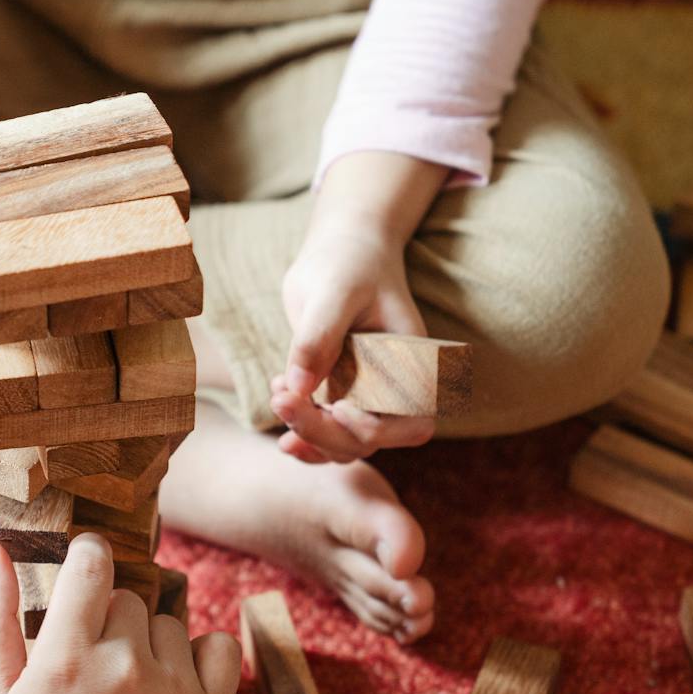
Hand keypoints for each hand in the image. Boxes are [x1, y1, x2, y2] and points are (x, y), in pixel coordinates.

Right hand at [0, 536, 239, 693]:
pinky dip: (201, 656)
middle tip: (92, 668)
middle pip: (127, 599)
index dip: (87, 558)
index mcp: (65, 658)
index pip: (91, 565)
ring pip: (168, 623)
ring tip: (125, 690)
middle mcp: (122, 668)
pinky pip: (218, 646)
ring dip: (148, 644)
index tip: (84, 571)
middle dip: (109, 621)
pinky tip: (172, 684)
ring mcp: (172, 691)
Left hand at [273, 151, 450, 463]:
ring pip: (343, 445)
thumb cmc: (348, 261)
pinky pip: (325, 432)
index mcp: (415, 365)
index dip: (371, 428)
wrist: (342, 249)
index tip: (333, 405)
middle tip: (280, 400)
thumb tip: (298, 388)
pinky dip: (300, 428)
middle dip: (321, 432)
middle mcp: (396, 388)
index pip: (409, 425)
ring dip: (307, 433)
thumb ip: (318, 338)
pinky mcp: (341, 394)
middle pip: (367, 442)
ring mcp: (367, 395)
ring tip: (277, 395)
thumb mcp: (334, 291)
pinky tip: (279, 395)